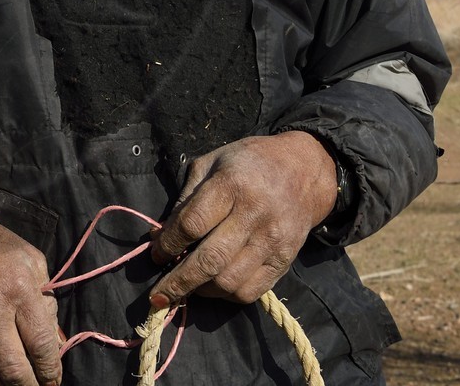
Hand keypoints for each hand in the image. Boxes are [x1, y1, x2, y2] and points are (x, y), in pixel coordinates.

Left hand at [146, 132, 336, 307]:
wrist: (303, 170)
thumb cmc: (248, 163)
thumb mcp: (210, 164)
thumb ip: (185, 199)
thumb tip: (159, 237)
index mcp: (232, 185)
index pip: (192, 225)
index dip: (168, 245)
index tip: (156, 255)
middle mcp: (254, 215)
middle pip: (209, 260)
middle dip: (178, 282)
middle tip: (158, 296)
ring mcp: (272, 240)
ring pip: (229, 281)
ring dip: (201, 290)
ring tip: (188, 285)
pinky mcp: (285, 259)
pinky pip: (251, 291)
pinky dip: (226, 295)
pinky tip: (214, 286)